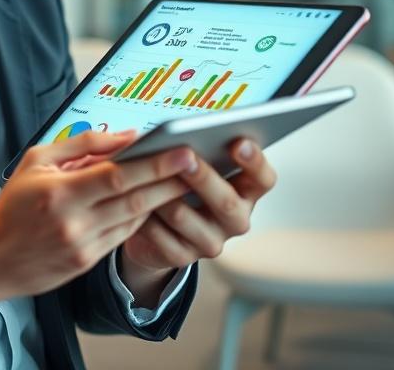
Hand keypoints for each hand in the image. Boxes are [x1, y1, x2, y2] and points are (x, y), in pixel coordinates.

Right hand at [0, 130, 198, 308]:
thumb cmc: (13, 205)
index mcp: (60, 193)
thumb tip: (125, 136)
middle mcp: (75, 222)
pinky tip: (156, 201)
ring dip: (162, 199)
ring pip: (134, 219)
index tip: (182, 150)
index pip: (118, 176)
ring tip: (185, 180)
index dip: (154, 164)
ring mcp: (84, 246)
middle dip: (171, 181)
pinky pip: (123, 235)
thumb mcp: (37, 161)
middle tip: (199, 163)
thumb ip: (81, 146)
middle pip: (135, 199)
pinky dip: (141, 216)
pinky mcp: (88, 263)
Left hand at [119, 138, 276, 301]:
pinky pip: (160, 236)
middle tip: (187, 156)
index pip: (263, 179)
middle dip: (204, 177)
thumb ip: (197, 152)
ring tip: (146, 175)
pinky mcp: (183, 257)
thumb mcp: (193, 166)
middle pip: (226, 201)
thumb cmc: (180, 183)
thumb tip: (181, 135)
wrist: (158, 230)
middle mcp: (235, 220)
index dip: (255, 161)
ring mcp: (211, 242)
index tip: (239, 142)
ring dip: (163, 195)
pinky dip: (144, 216)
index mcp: (246, 192)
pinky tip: (131, 201)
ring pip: (185, 217)